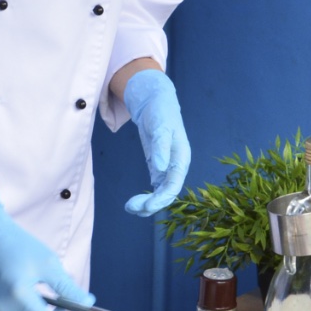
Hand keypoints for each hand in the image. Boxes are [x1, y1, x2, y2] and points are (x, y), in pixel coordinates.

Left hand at [122, 69, 190, 215]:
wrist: (157, 103)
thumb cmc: (161, 113)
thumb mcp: (161, 127)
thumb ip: (161, 146)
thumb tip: (161, 167)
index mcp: (181, 158)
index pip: (174, 184)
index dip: (162, 198)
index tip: (147, 205)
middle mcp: (176, 166)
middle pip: (167, 192)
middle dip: (151, 203)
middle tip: (131, 208)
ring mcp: (167, 168)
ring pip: (161, 193)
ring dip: (147, 203)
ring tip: (129, 208)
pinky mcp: (158, 167)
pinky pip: (155, 187)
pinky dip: (146, 197)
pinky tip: (134, 202)